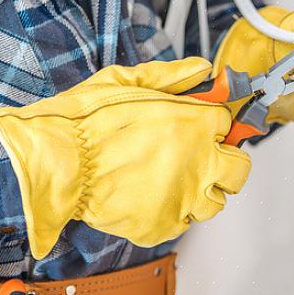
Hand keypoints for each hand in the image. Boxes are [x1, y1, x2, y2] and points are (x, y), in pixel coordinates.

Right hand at [0, 58, 250, 258]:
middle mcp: (198, 162)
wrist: (55, 163)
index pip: (228, 124)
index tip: (204, 127)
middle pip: (238, 169)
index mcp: (194, 123)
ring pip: (216, 201)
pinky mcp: (163, 225)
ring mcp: (183, 197)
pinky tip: (151, 197)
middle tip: (201, 158)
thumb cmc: (85, 122)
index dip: (213, 125)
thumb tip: (201, 68)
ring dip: (201, 191)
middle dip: (224, 162)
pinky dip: (172, 213)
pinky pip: (183, 224)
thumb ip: (170, 75)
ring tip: (173, 180)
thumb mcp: (126, 81)